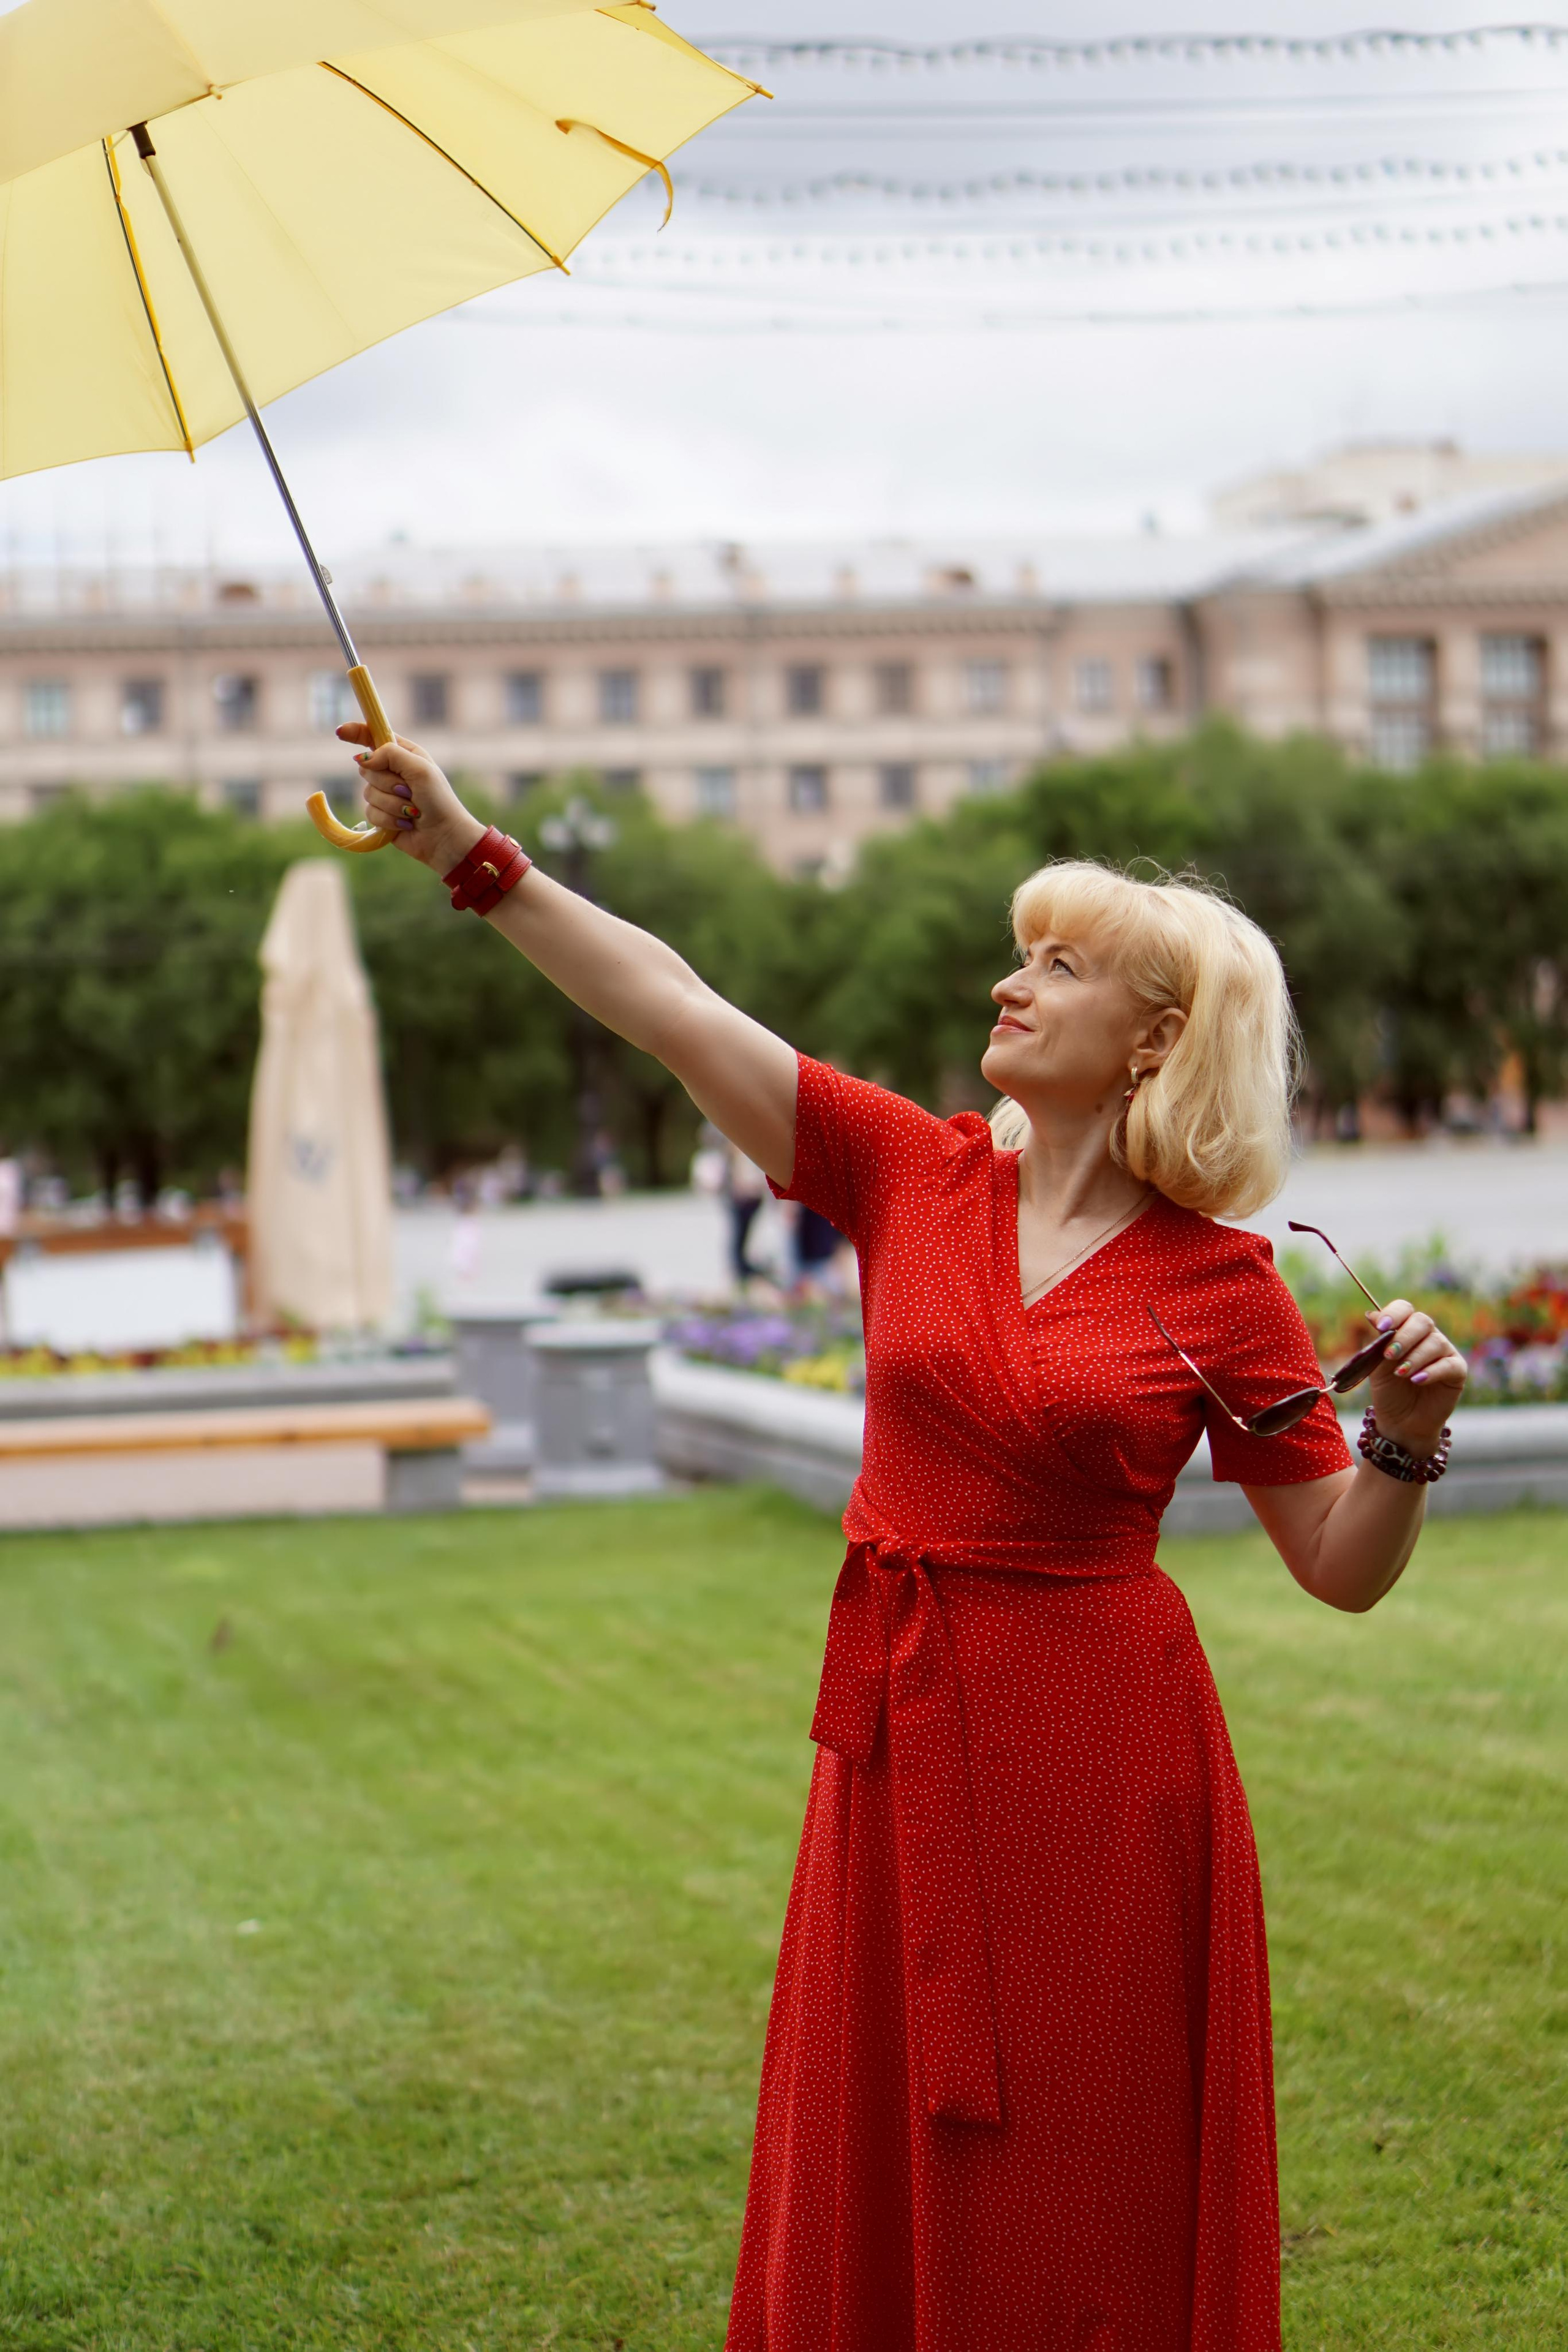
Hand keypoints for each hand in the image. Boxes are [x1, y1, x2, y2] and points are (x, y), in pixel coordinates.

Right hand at [335, 723, 485, 874]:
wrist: (444, 836)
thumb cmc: (439, 800)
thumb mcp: (419, 769)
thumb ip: (391, 755)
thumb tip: (362, 758)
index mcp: (404, 754)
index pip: (374, 737)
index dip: (356, 732)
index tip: (340, 732)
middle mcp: (393, 771)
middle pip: (367, 768)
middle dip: (387, 783)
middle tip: (409, 791)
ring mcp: (386, 794)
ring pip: (368, 793)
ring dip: (392, 804)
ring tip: (412, 811)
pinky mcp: (382, 815)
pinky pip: (370, 813)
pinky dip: (389, 820)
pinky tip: (406, 824)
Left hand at [1364, 1298, 1466, 1456]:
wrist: (1401, 1422)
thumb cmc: (1389, 1391)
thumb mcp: (1377, 1365)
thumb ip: (1378, 1341)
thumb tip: (1372, 1314)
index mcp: (1406, 1329)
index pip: (1405, 1309)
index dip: (1394, 1313)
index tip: (1381, 1327)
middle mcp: (1427, 1336)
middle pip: (1422, 1321)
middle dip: (1404, 1337)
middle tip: (1390, 1356)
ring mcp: (1444, 1352)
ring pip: (1435, 1343)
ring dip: (1415, 1358)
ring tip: (1401, 1374)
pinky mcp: (1457, 1371)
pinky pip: (1448, 1364)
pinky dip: (1431, 1371)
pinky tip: (1417, 1381)